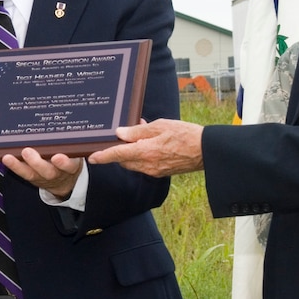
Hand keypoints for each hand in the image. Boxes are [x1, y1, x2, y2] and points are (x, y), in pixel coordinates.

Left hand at [1, 148, 82, 199]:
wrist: (65, 179)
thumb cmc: (70, 158)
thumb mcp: (76, 151)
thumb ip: (71, 140)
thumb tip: (67, 117)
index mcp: (72, 165)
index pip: (70, 165)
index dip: (64, 163)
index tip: (57, 157)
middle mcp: (57, 173)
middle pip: (48, 172)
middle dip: (37, 163)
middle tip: (27, 151)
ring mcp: (43, 176)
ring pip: (32, 174)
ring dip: (19, 165)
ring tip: (9, 157)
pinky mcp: (33, 177)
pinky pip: (23, 173)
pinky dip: (14, 166)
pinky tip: (6, 158)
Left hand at [88, 119, 203, 176]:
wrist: (206, 150)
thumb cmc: (185, 134)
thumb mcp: (160, 126)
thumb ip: (138, 132)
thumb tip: (120, 134)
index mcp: (146, 152)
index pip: (118, 155)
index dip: (103, 156)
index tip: (92, 158)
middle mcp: (148, 165)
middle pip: (124, 160)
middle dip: (121, 149)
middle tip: (128, 132)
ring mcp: (154, 171)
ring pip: (134, 163)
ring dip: (133, 151)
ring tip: (144, 133)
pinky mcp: (161, 172)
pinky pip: (144, 165)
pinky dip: (142, 155)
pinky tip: (151, 142)